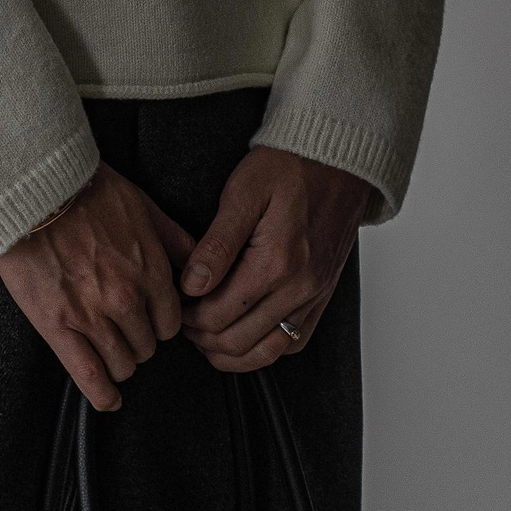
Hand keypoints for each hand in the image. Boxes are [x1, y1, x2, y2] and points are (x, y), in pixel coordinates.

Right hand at [0, 162, 195, 411]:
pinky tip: (109, 399)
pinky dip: (102, 394)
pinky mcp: (57, 326)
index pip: (171, 323)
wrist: (35, 189)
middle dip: (139, 341)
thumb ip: (175, 240)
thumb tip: (197, 266)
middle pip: (147, 347)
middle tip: (123, 329)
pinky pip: (88, 375)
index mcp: (151, 271)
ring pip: (122, 364)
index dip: (160, 324)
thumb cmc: (87, 190)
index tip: (149, 320)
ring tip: (109, 350)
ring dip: (119, 361)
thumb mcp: (144, 206)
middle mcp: (127, 299)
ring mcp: (92, 316)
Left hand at [178, 146, 371, 371]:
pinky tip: (243, 334)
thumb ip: (216, 243)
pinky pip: (293, 342)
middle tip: (182, 320)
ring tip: (205, 335)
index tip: (174, 301)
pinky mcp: (322, 295)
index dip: (188, 316)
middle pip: (239, 340)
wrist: (335, 159)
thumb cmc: (286, 167)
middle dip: (202, 337)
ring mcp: (315, 295)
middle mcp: (300, 287)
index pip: (219, 314)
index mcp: (276, 263)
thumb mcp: (242, 192)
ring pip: (267, 352)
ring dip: (230, 351)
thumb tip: (191, 285)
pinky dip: (264, 348)